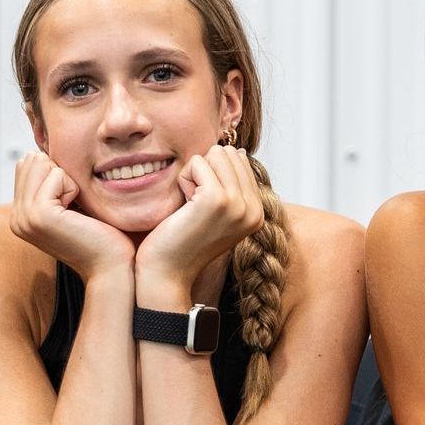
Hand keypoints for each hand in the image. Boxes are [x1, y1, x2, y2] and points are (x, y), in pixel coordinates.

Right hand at [8, 152, 135, 279]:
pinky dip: (73, 188)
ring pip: (43, 164)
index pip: (28, 164)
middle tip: (75, 206)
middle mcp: (16, 217)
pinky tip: (78, 212)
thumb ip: (49, 183)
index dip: (57, 174)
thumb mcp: (69, 205)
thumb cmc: (100, 236)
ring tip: (76, 210)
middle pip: (33, 160)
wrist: (111, 267)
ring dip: (67, 180)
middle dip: (61, 174)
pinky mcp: (39, 215)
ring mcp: (24, 217)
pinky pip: (56, 175)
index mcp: (20, 215)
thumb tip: (39, 151)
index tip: (70, 204)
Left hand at [134, 146, 264, 300]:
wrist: (167, 273)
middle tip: (195, 205)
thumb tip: (236, 151)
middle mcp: (253, 209)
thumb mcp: (217, 212)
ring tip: (190, 205)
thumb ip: (231, 185)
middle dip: (205, 171)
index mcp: (257, 212)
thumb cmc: (183, 240)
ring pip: (215, 153)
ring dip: (195, 174)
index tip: (204, 206)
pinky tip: (184, 206)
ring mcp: (238, 204)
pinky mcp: (217, 199)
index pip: (240, 160)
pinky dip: (184, 179)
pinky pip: (198, 162)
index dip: (213, 175)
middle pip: (228, 153)